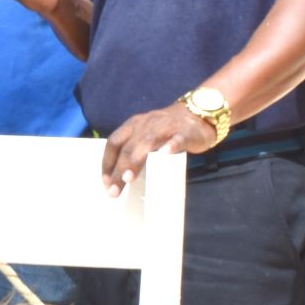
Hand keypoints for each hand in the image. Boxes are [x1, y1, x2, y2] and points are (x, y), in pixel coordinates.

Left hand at [99, 103, 217, 194]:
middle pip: (128, 147)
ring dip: (136, 160)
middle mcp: (146, 124)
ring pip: (148, 142)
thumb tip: (120, 177)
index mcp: (133, 125)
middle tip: (114, 190)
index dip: (107, 163)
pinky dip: (171, 145)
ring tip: (129, 178)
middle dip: (119, 169)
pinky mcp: (185, 132)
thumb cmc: (166, 131)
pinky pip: (177, 138)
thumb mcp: (146, 136)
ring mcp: (166, 127)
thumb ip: (135, 151)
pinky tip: (165, 154)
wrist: (198, 114)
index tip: (106, 182)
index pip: (114, 143)